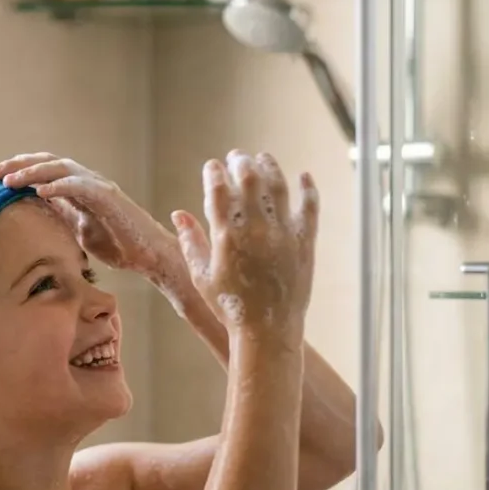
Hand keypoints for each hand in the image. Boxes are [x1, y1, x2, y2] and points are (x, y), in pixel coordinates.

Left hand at [0, 153, 180, 276]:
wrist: (149, 255)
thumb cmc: (118, 245)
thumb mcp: (79, 231)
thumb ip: (61, 217)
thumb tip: (34, 213)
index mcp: (78, 188)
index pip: (44, 170)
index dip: (19, 171)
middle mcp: (87, 181)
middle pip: (48, 162)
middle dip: (18, 165)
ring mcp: (98, 186)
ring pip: (60, 168)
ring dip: (32, 172)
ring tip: (9, 181)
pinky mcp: (108, 196)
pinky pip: (79, 186)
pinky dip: (58, 185)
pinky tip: (40, 191)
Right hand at [171, 151, 318, 333]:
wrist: (267, 332)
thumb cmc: (229, 308)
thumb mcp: (201, 276)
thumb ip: (190, 242)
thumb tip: (179, 213)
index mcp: (226, 238)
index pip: (218, 191)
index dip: (213, 173)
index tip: (212, 167)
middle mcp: (256, 231)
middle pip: (249, 180)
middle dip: (241, 163)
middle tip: (237, 157)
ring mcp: (283, 235)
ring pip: (278, 187)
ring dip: (270, 167)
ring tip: (262, 158)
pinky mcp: (305, 243)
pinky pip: (309, 208)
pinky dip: (308, 188)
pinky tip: (303, 175)